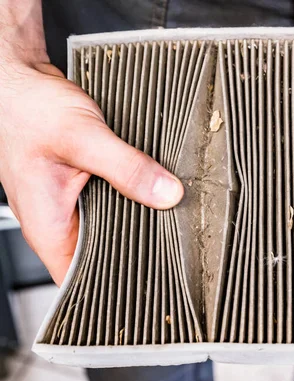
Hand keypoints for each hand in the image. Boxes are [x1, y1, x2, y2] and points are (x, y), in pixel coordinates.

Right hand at [0, 58, 183, 285]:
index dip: (115, 287)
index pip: (81, 281)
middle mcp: (58, 220)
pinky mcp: (82, 184)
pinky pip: (113, 201)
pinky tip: (154, 192)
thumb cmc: (27, 109)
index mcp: (49, 226)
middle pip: (104, 254)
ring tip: (172, 221)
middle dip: (139, 251)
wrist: (17, 79)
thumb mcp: (83, 137)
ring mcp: (70, 202)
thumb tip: (166, 194)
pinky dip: (132, 197)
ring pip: (111, 226)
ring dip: (138, 220)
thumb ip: (126, 168)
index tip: (152, 285)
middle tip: (176, 249)